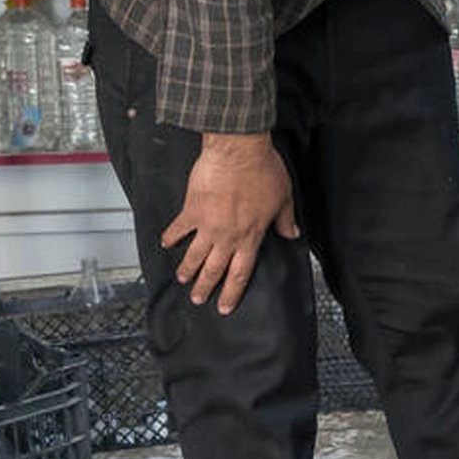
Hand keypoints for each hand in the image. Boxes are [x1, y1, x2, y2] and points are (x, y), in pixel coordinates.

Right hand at [161, 131, 300, 315]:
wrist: (238, 151)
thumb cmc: (263, 170)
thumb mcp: (284, 198)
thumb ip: (285, 220)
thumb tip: (292, 233)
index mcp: (251, 236)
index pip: (241, 273)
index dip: (232, 293)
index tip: (225, 306)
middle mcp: (227, 236)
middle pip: (214, 270)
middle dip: (206, 288)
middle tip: (198, 299)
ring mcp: (207, 225)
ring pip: (194, 255)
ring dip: (187, 269)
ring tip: (183, 278)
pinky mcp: (192, 210)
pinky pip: (178, 228)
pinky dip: (170, 237)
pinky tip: (166, 243)